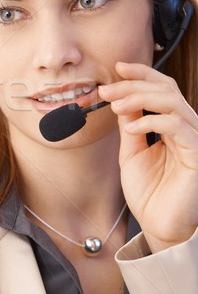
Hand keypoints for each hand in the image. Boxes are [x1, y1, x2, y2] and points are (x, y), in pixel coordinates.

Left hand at [99, 62, 197, 251]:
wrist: (158, 225)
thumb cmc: (149, 192)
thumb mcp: (131, 152)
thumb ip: (130, 126)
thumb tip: (122, 99)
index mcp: (172, 125)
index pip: (162, 89)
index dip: (142, 74)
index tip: (117, 68)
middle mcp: (186, 128)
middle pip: (165, 90)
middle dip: (132, 85)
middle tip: (106, 89)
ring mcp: (193, 139)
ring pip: (171, 102)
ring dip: (139, 97)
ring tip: (115, 104)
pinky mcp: (196, 153)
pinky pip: (177, 125)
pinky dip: (151, 120)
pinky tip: (131, 125)